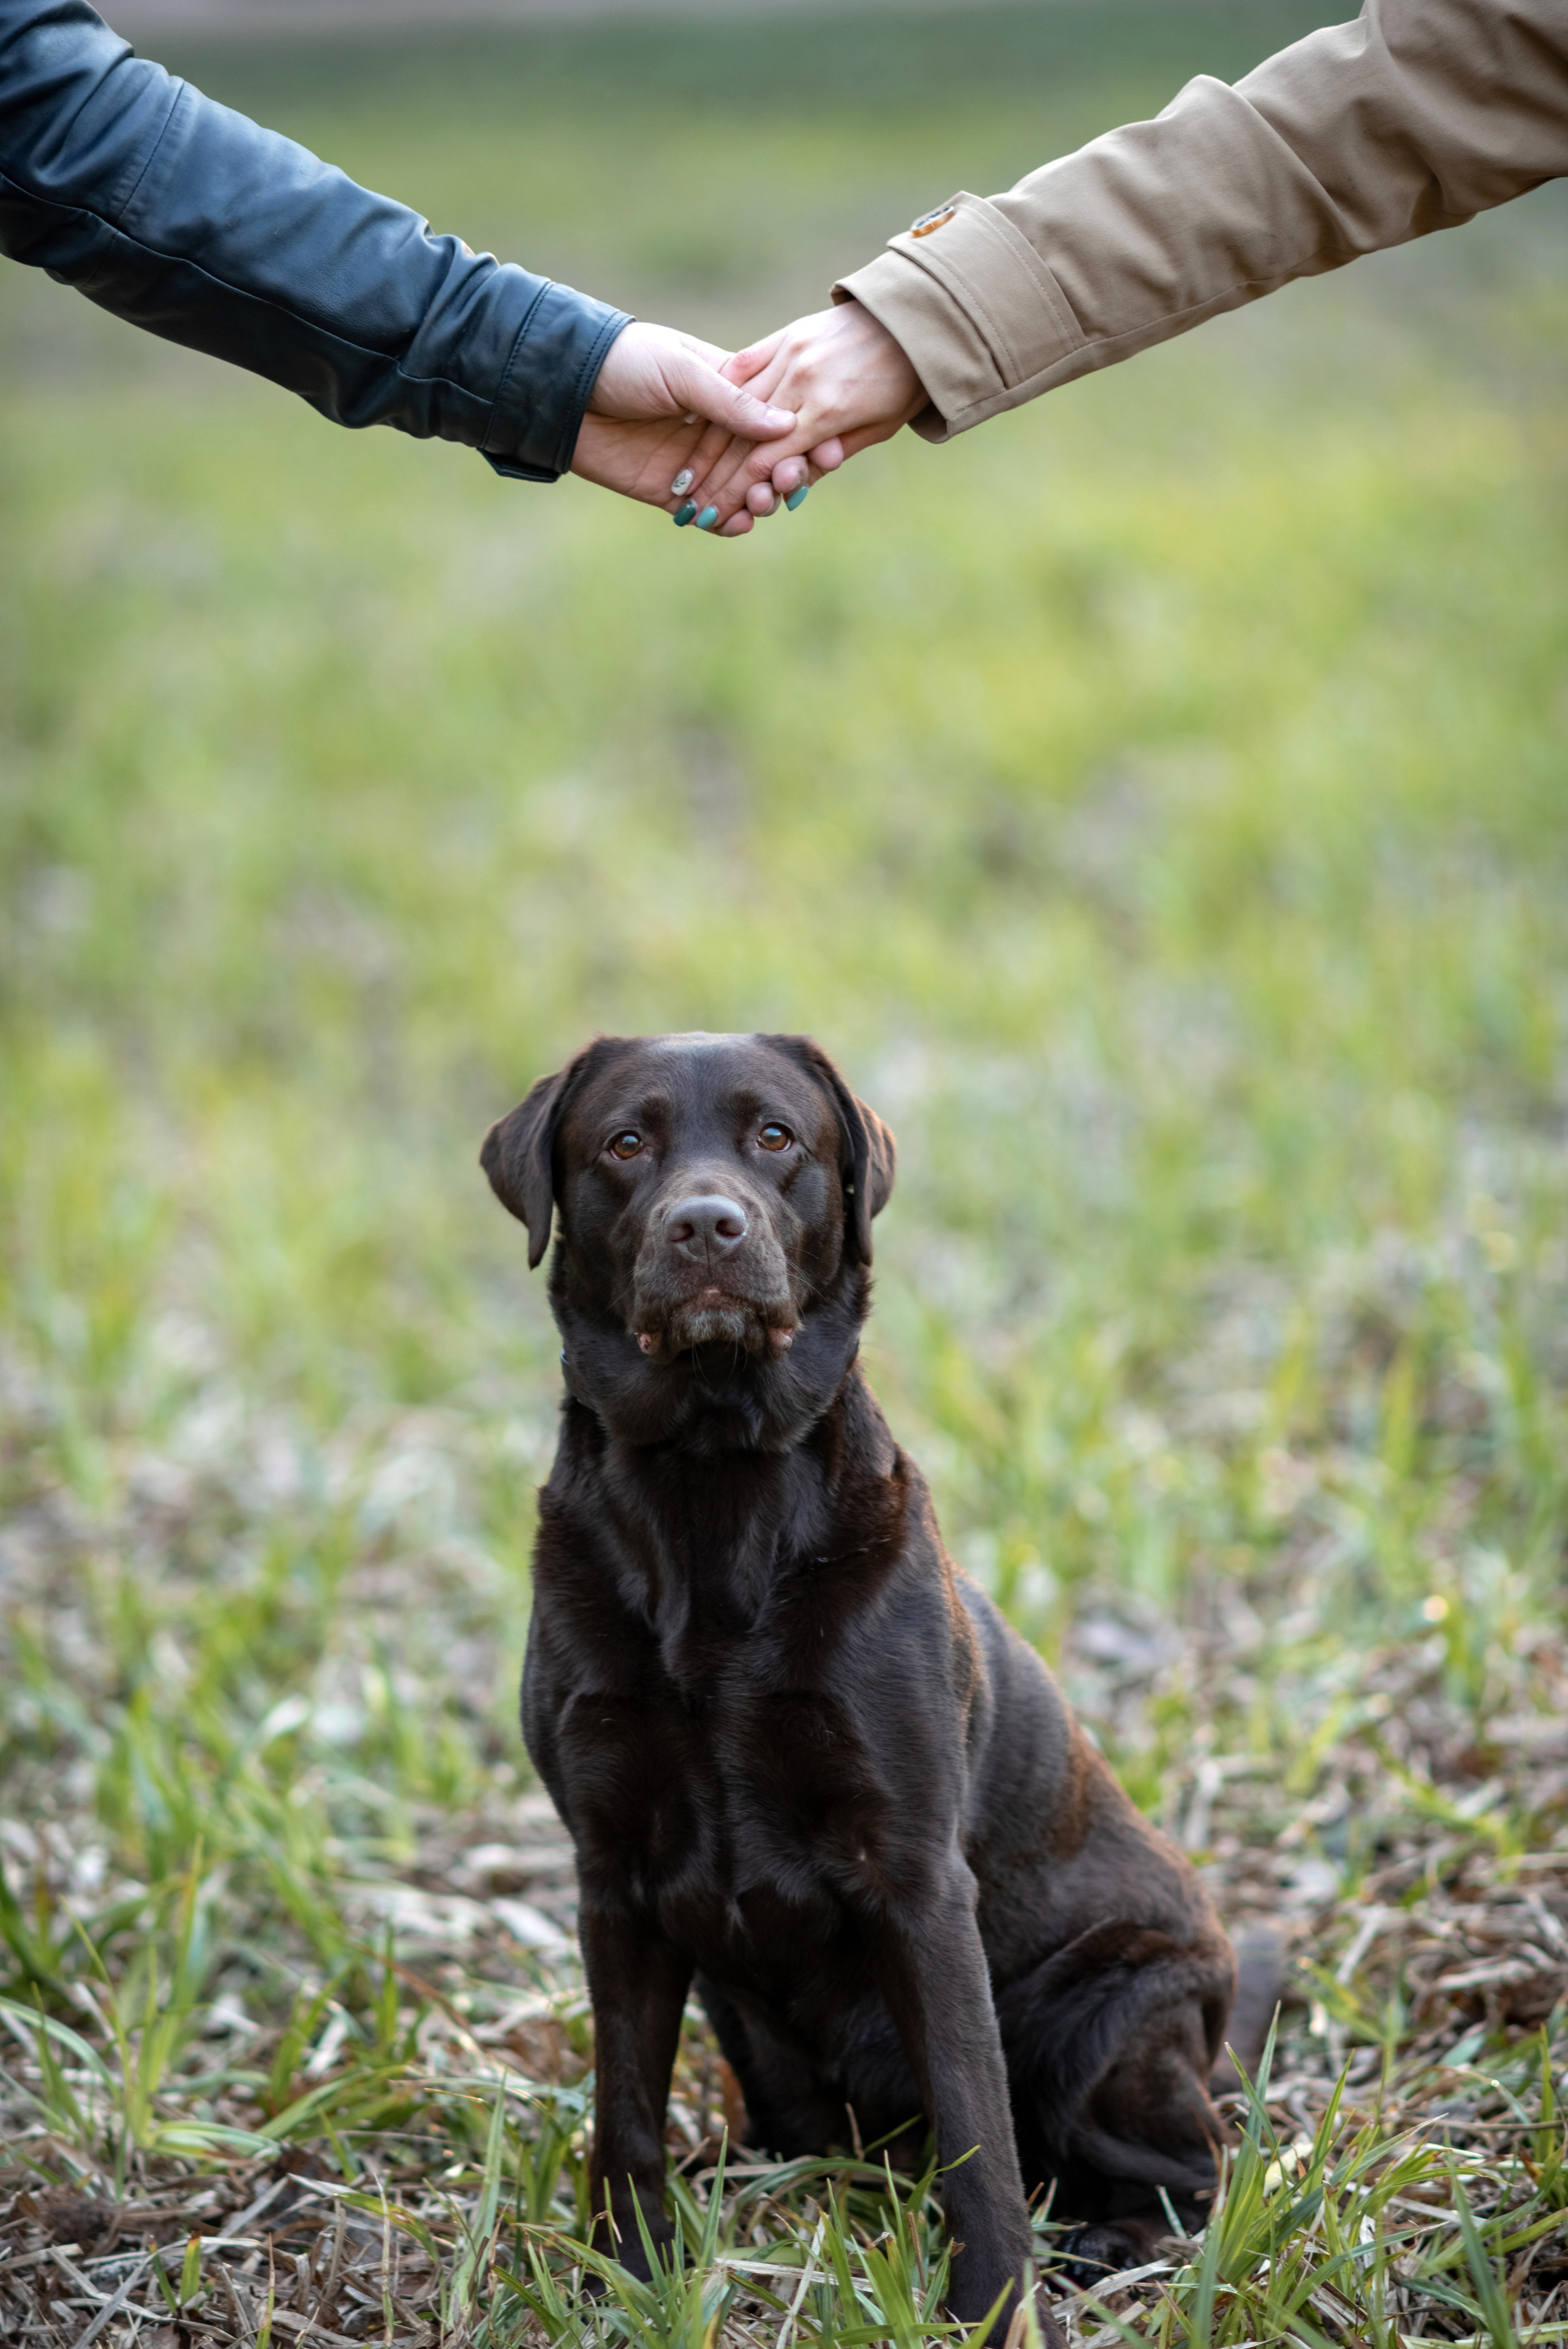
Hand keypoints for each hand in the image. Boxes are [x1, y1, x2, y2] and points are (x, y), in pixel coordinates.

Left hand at [570, 321, 796, 531]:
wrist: (564, 386)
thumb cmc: (625, 361)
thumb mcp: (681, 371)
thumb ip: (732, 401)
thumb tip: (786, 424)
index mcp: (730, 390)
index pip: (780, 419)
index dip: (806, 437)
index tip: (829, 451)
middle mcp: (719, 429)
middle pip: (768, 461)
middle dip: (787, 474)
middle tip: (793, 482)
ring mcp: (697, 464)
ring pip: (744, 491)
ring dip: (761, 500)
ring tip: (764, 502)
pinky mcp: (672, 493)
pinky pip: (710, 515)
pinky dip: (728, 523)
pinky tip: (740, 523)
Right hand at [675, 301, 926, 530]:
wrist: (917, 316)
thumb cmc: (906, 381)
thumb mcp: (879, 429)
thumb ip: (831, 452)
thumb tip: (794, 482)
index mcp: (827, 411)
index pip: (766, 462)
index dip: (734, 493)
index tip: (710, 516)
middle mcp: (802, 380)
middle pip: (744, 438)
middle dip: (713, 478)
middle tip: (689, 507)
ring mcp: (792, 353)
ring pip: (736, 405)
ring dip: (707, 445)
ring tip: (688, 475)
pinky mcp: (787, 334)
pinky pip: (745, 366)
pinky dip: (722, 396)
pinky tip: (698, 420)